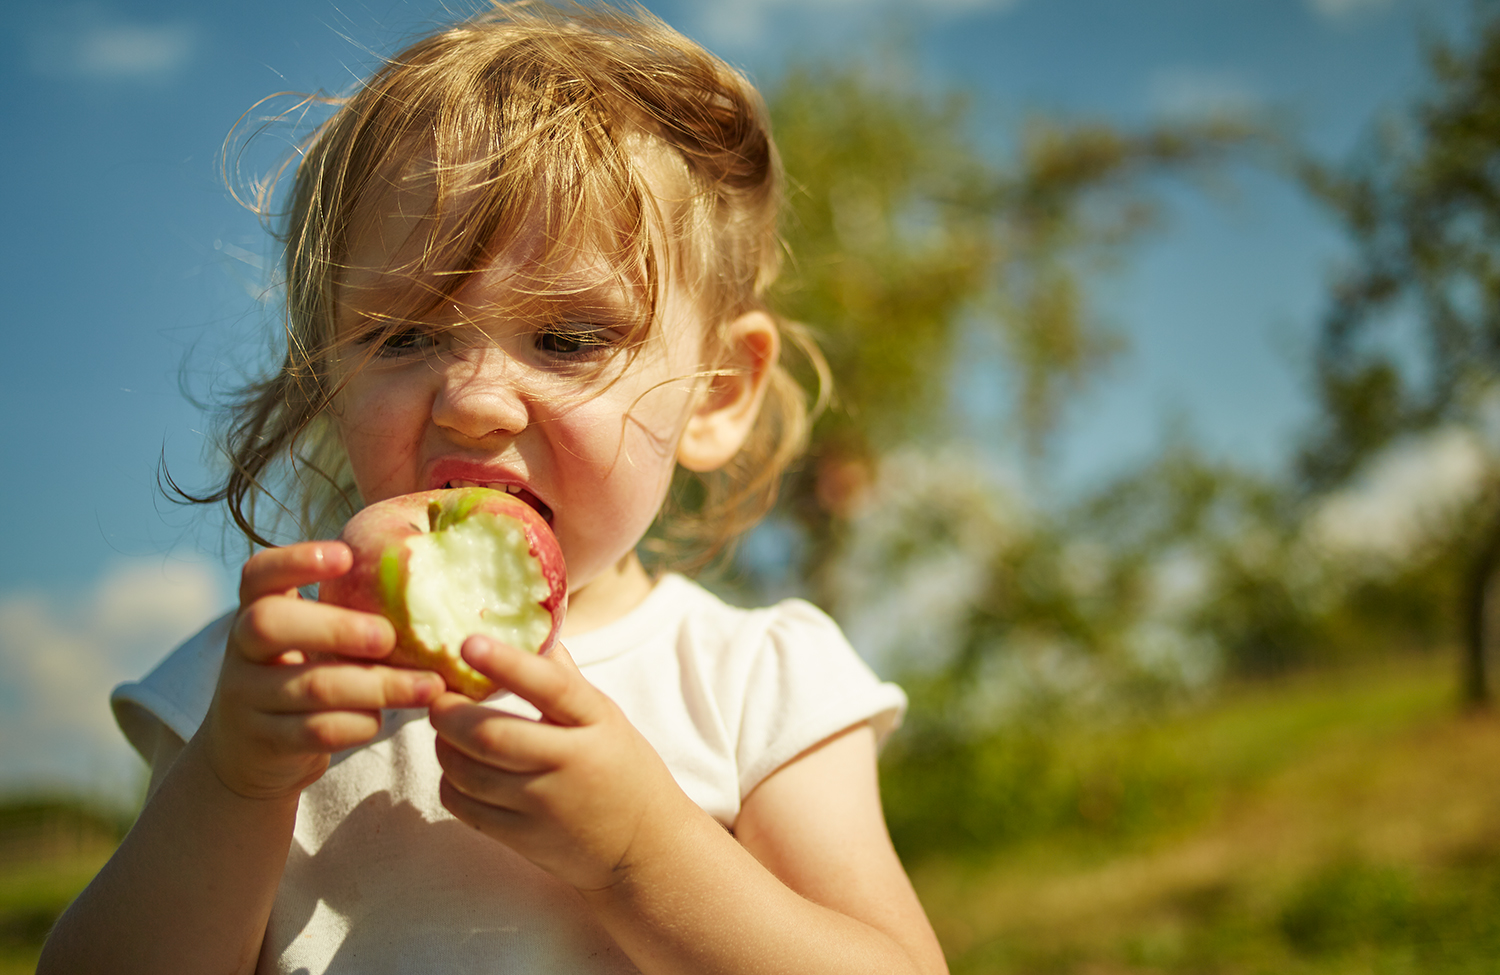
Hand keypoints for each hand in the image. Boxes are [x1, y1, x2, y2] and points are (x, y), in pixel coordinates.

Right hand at [198, 541, 445, 800]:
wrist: (248, 754)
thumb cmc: (303, 674)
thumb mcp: (310, 637)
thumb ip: (349, 609)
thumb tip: (432, 571)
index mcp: (255, 608)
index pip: (259, 572)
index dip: (297, 560)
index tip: (346, 556)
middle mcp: (241, 648)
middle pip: (270, 625)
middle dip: (337, 627)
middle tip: (389, 637)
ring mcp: (245, 697)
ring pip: (311, 686)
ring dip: (379, 685)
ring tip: (428, 686)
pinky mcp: (264, 741)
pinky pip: (319, 730)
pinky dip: (361, 723)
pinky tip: (385, 717)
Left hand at [429, 636, 687, 891]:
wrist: (644, 849)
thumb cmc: (621, 768)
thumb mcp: (604, 717)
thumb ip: (562, 677)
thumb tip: (528, 626)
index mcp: (596, 723)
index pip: (550, 687)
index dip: (506, 663)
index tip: (469, 642)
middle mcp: (570, 764)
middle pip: (491, 737)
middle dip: (449, 713)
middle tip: (438, 697)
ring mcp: (544, 806)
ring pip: (468, 772)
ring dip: (444, 746)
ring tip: (447, 730)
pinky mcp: (522, 838)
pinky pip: (463, 806)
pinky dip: (449, 781)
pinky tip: (460, 767)